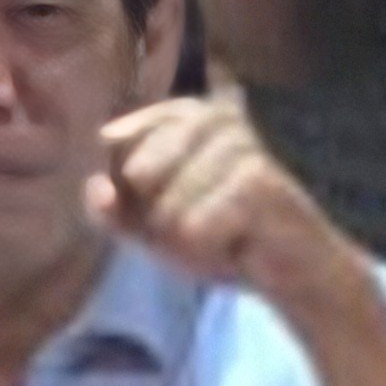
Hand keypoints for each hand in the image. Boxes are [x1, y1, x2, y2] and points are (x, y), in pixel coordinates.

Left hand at [85, 96, 366, 319]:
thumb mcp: (146, 225)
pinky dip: (205, 252)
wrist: (289, 273)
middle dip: (155, 217)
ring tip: (221, 236)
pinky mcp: (257, 180)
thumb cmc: (213, 238)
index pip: (111, 141)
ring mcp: (238, 143)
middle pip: (136, 174)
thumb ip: (108, 208)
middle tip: (198, 223)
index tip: (161, 201)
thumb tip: (96, 189)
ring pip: (166, 207)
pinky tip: (236, 247)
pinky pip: (192, 229)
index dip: (126, 190)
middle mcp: (212, 115)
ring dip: (185, 240)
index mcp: (182, 113)